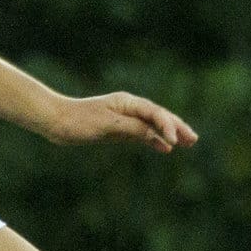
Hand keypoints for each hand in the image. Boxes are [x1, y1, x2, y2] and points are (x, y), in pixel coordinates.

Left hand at [42, 92, 198, 152]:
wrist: (57, 122)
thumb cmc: (79, 121)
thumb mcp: (108, 126)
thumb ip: (133, 128)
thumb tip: (156, 134)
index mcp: (127, 102)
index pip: (154, 113)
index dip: (167, 126)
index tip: (174, 142)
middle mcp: (129, 107)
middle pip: (159, 117)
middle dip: (177, 127)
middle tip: (194, 139)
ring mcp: (124, 118)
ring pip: (153, 125)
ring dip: (169, 133)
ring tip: (186, 143)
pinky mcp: (118, 129)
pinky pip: (142, 133)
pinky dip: (154, 140)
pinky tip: (164, 148)